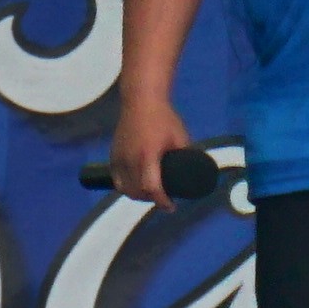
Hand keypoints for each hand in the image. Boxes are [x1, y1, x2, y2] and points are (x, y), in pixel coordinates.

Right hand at [108, 86, 193, 203]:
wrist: (141, 100)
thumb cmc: (164, 118)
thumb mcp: (180, 137)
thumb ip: (185, 156)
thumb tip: (195, 174)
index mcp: (148, 155)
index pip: (152, 188)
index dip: (162, 202)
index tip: (171, 206)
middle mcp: (131, 159)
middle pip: (137, 192)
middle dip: (151, 200)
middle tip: (164, 199)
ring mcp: (119, 157)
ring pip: (125, 188)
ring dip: (138, 195)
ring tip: (150, 194)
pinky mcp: (113, 155)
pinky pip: (117, 179)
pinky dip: (126, 186)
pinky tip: (135, 186)